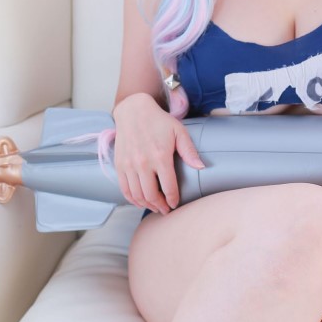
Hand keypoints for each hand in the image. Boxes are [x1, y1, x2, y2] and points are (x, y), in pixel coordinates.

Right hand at [112, 94, 204, 213]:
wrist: (134, 111)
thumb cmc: (158, 121)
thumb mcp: (178, 131)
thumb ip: (189, 151)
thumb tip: (201, 167)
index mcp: (160, 156)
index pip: (168, 187)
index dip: (173, 199)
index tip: (175, 204)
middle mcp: (143, 163)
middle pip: (151, 195)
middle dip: (160, 206)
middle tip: (166, 209)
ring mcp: (129, 165)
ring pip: (137, 195)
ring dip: (147, 205)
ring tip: (155, 206)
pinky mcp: (120, 165)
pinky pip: (124, 189)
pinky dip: (132, 199)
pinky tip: (140, 201)